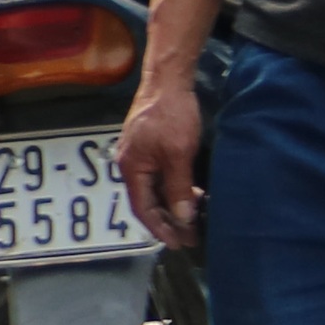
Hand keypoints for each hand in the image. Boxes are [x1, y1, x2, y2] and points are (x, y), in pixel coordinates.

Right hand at [121, 73, 206, 248]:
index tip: (179, 243)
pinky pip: (158, 177)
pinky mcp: (149, 146)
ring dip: (172, 205)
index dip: (160, 228)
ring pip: (153, 189)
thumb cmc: (171, 117)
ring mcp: (139, 154)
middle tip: (191, 237)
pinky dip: (173, 189)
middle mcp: (130, 163)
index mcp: (131, 167)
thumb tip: (183, 218)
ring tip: (194, 218)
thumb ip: (179, 188)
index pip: (142, 208)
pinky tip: (191, 192)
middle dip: (168, 220)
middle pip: (146, 200)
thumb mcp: (178, 155)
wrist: (167, 81)